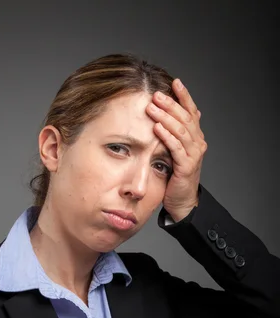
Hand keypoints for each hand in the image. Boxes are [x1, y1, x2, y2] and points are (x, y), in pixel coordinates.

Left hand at [145, 79, 206, 221]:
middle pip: (185, 117)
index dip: (184, 96)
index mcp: (195, 137)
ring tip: (152, 107)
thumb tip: (166, 115)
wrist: (182, 201)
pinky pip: (176, 147)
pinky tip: (157, 128)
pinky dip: (167, 136)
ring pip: (181, 130)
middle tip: (155, 94)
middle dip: (170, 104)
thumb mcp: (174, 151)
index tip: (175, 82)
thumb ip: (173, 134)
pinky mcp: (186, 166)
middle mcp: (198, 143)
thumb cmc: (175, 176)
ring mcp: (194, 154)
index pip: (191, 111)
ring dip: (166, 117)